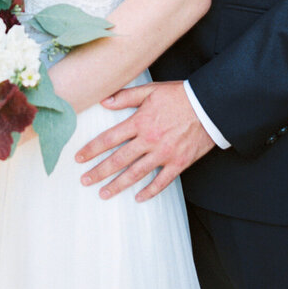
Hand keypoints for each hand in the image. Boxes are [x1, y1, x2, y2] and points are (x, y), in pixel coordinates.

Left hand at [75, 81, 215, 201]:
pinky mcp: (178, 163)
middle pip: (119, 159)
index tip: (79, 158)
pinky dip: (149, 191)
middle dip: (99, 171)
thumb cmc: (179, 96)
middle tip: (84, 180)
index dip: (92, 149)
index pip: (109, 138)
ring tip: (103, 193)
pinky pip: (161, 182)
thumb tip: (105, 101)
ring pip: (136, 174)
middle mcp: (149, 140)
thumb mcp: (152, 90)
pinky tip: (138, 198)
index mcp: (140, 122)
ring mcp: (164, 154)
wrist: (209, 106)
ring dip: (118, 185)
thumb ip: (127, 96)